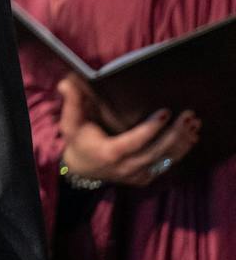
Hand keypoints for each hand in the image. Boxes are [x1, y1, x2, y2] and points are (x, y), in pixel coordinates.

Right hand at [56, 75, 198, 185]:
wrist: (81, 170)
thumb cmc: (78, 142)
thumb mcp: (70, 124)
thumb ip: (72, 103)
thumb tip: (67, 82)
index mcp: (110, 152)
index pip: (135, 142)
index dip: (151, 128)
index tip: (165, 112)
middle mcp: (126, 167)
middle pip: (157, 152)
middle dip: (175, 134)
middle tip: (187, 116)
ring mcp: (137, 174)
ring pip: (166, 160)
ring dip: (182, 142)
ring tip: (193, 124)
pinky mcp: (145, 177)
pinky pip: (166, 165)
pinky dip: (179, 152)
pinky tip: (190, 138)